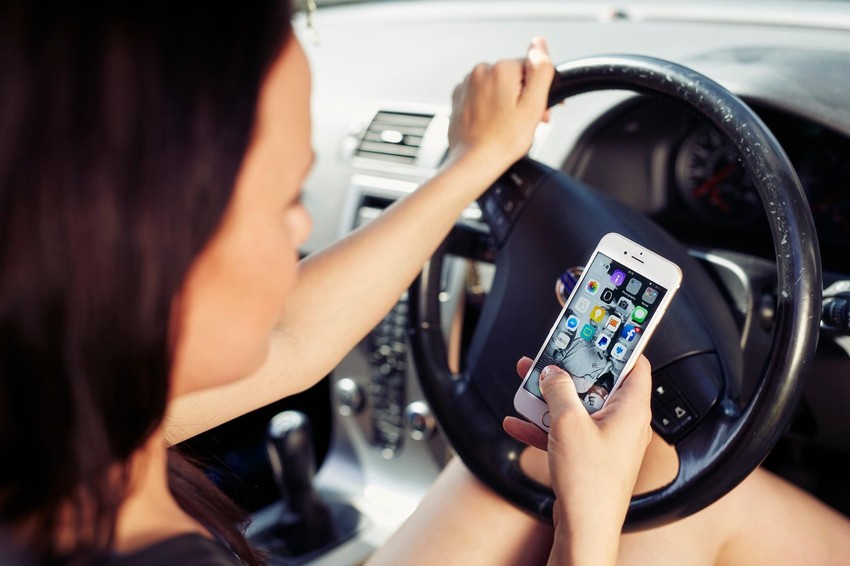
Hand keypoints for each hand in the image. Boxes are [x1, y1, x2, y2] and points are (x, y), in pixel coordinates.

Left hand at [446, 37, 553, 179]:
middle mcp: (480, 71)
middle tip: (523, 122)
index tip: (536, 110)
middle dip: (521, 97)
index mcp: (501, 70)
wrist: (473, 162)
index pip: (530, 69)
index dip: (537, 91)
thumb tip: (539, 43)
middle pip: (513, 78)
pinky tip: (492, 124)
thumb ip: (540, 70)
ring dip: (505, 102)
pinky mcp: (459, 98)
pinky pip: (481, 96)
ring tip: (506, 125)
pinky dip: (489, 107)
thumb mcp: (533, 105)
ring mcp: (467, 84)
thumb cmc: (503, 140)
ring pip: (497, 87)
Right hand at [503, 356, 652, 564]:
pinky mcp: (590, 457)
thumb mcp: (567, 422)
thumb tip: (553, 372)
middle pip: (597, 383)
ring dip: (550, 397)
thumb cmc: (590, 482)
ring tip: (527, 384)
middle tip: (551, 355)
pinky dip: (544, 425)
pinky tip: (518, 422)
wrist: (585, 529)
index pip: (634, 363)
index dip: (617, 344)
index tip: (601, 329)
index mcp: (631, 409)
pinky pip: (566, 431)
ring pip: (578, 406)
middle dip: (569, 370)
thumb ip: (559, 389)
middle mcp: (623, 423)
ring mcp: (606, 441)